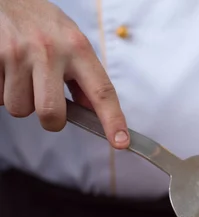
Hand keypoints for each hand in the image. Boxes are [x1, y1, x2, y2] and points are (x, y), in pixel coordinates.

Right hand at [0, 0, 128, 147]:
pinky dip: (3, 91)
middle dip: (50, 119)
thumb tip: (96, 113)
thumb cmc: (45, 26)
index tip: (121, 142)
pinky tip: (9, 71)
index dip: (113, 120)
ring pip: (20, 109)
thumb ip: (86, 79)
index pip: (102, 92)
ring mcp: (18, 54)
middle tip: (48, 103)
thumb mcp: (74, 44)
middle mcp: (49, 51)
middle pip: (51, 113)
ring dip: (22, 101)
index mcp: (78, 48)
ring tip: (24, 77)